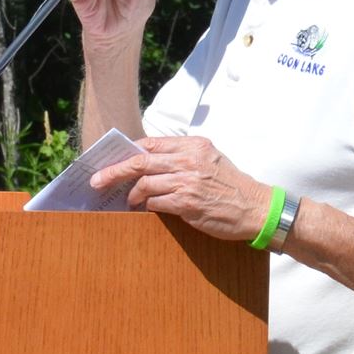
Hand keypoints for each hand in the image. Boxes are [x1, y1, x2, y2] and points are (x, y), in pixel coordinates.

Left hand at [89, 136, 270, 241]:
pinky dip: (145, 206)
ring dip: (131, 194)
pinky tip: (143, 210)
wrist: (256, 208)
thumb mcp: (211, 159)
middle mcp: (189, 160)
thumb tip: (149, 162)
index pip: (150, 144)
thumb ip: (183, 156)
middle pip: (140, 162)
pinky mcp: (187, 203)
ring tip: (128, 201)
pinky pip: (154, 202)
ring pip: (144, 184)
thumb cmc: (232, 186)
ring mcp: (187, 181)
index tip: (114, 161)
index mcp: (194, 145)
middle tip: (97, 180)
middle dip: (114, 171)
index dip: (128, 152)